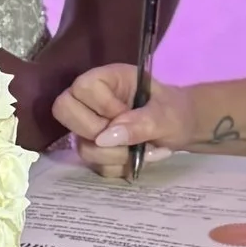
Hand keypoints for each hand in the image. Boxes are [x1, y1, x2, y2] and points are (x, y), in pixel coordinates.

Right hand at [52, 62, 200, 173]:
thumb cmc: (175, 112)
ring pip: (80, 146)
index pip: (82, 87)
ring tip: (142, 151)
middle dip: (96, 133)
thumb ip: (141, 123)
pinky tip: (137, 159)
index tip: (125, 113)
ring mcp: (90, 125)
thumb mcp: (167, 115)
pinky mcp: (95, 149)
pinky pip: (93, 165)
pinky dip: (118, 167)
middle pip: (63, 110)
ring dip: (114, 156)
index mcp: (109, 79)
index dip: (100, 106)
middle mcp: (93, 100)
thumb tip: (106, 138)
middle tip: (125, 136)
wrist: (182, 130)